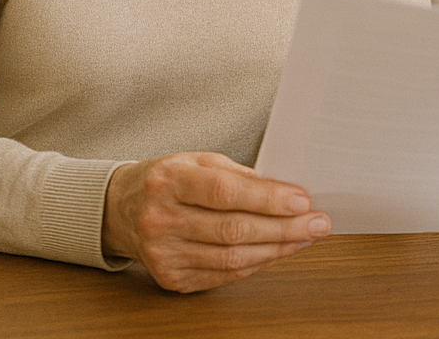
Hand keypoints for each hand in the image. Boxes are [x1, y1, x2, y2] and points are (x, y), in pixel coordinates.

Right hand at [101, 151, 328, 291]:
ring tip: (305, 237)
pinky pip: (224, 275)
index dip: (268, 198)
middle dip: (284, 228)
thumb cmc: (168, 180)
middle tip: (317, 222)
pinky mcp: (170, 277)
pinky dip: (256, 263)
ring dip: (277, 249)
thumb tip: (287, 192)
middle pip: (233, 230)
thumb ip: (239, 174)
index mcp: (168, 180)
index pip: (225, 192)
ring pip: (232, 257)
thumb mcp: (198, 160)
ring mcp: (163, 253)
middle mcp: (160, 219)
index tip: (302, 200)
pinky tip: (277, 251)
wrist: (121, 209)